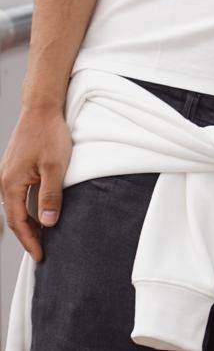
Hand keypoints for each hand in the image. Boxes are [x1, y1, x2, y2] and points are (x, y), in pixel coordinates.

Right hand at [0, 109, 72, 261]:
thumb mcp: (55, 167)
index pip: (19, 222)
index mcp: (11, 184)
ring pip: (17, 207)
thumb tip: (48, 224)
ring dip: (29, 222)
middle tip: (43, 252)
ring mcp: (8, 175)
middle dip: (28, 236)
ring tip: (43, 237)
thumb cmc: (49, 134)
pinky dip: (28, 208)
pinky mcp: (15, 169)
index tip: (41, 256)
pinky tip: (40, 213)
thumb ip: (50, 196)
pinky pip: (20, 195)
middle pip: (15, 217)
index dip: (30, 241)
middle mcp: (5, 182)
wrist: (42, 109)